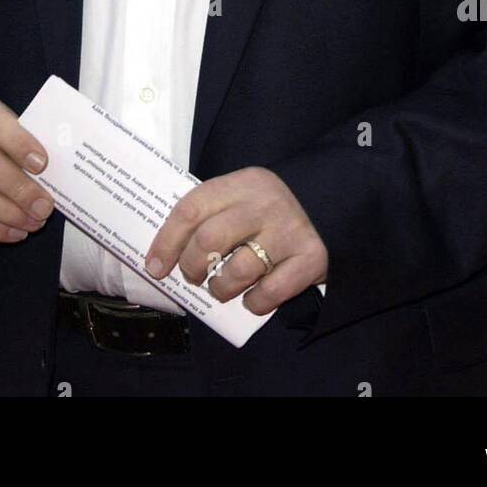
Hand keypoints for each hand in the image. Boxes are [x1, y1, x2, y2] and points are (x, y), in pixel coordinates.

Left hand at [144, 166, 327, 314]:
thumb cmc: (270, 209)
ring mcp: (289, 231)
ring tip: (221, 288)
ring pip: (237, 271)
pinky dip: (254, 303)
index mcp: (242, 183)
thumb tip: (165, 257)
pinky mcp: (311, 258)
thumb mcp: (242, 197)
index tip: (155, 267)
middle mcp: (265, 203)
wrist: (331, 205)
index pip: (191, 208)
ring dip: (220, 288)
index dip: (167, 241)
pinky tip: (253, 297)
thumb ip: (212, 216)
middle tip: (193, 276)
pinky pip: (269, 293)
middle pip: (209, 239)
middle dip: (192, 266)